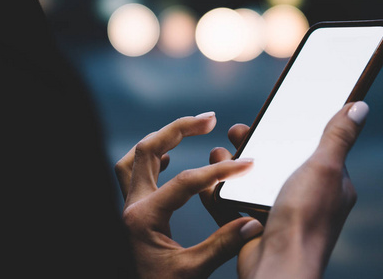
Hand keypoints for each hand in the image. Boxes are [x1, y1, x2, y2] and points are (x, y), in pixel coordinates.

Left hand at [115, 112, 263, 278]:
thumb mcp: (191, 272)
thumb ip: (221, 246)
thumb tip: (252, 224)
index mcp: (144, 218)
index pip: (186, 183)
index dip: (220, 171)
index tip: (247, 164)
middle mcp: (132, 206)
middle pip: (147, 150)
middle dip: (179, 129)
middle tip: (209, 119)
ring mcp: (130, 206)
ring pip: (136, 157)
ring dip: (162, 138)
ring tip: (188, 128)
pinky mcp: (134, 211)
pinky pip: (136, 173)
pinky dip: (153, 159)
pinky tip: (169, 159)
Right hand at [210, 102, 368, 278]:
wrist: (277, 266)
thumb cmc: (305, 219)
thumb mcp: (324, 168)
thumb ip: (337, 137)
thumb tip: (359, 107)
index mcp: (326, 184)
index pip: (307, 148)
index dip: (287, 131)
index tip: (268, 117)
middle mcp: (302, 197)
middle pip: (274, 162)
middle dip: (252, 146)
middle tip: (238, 132)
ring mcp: (276, 212)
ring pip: (251, 182)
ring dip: (231, 166)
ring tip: (217, 154)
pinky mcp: (253, 224)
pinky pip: (234, 203)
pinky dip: (220, 191)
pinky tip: (209, 180)